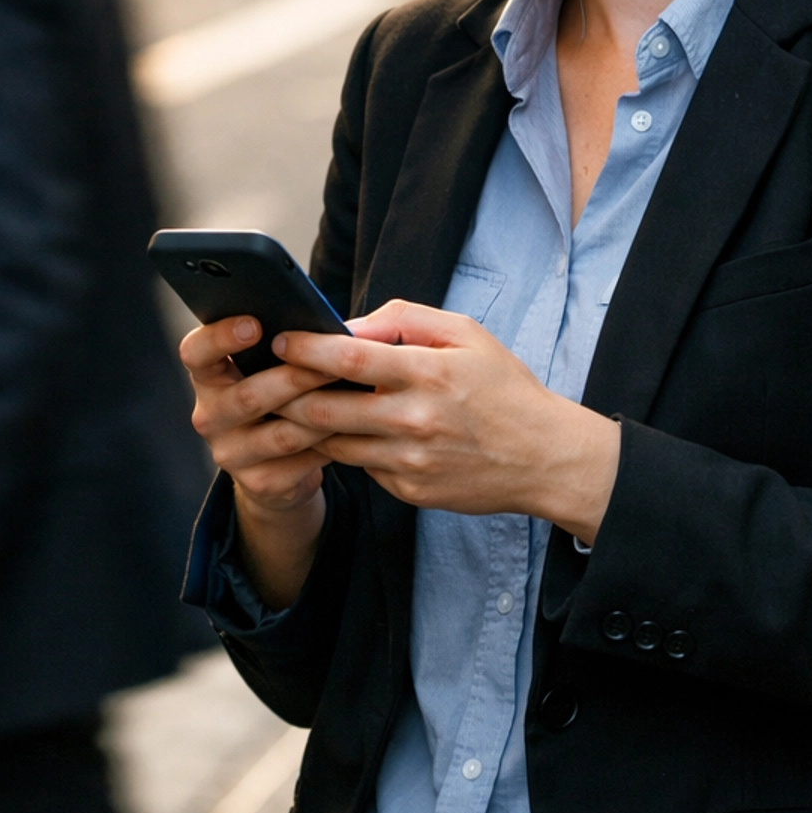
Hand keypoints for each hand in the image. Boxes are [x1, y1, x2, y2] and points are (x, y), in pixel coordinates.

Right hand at [180, 314, 372, 606]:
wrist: (277, 466)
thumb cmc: (280, 395)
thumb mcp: (268, 368)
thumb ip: (282, 345)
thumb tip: (326, 325)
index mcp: (208, 377)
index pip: (195, 352)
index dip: (220, 337)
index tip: (255, 324)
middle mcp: (209, 416)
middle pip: (247, 397)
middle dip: (295, 378)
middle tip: (333, 363)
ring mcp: (230, 453)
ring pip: (281, 433)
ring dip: (322, 413)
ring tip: (355, 395)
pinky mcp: (258, 483)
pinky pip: (301, 461)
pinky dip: (330, 443)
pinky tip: (353, 428)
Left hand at [273, 300, 621, 542]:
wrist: (545, 457)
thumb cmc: (504, 389)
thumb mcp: (467, 334)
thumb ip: (406, 321)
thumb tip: (352, 326)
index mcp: (429, 374)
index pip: (349, 359)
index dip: (305, 349)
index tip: (279, 339)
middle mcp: (415, 421)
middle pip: (324, 410)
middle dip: (285, 394)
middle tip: (266, 380)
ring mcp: (410, 462)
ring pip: (334, 444)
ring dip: (306, 426)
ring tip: (292, 405)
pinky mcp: (410, 491)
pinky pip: (362, 467)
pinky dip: (347, 448)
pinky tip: (343, 433)